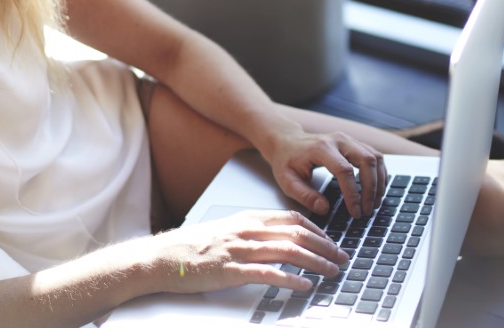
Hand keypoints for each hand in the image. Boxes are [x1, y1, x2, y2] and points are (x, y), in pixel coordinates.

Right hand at [146, 210, 347, 294]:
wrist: (162, 258)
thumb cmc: (192, 247)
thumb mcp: (226, 230)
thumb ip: (251, 232)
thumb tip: (277, 240)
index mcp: (246, 219)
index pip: (291, 218)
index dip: (317, 230)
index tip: (331, 242)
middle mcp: (246, 231)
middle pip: (296, 234)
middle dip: (324, 246)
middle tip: (341, 257)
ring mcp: (239, 250)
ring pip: (288, 251)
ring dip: (315, 262)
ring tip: (331, 271)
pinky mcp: (231, 271)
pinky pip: (268, 274)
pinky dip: (291, 279)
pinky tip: (304, 285)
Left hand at [261, 129, 385, 219]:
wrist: (287, 141)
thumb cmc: (287, 161)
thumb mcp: (287, 181)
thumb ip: (304, 196)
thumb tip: (325, 209)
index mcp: (321, 148)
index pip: (344, 170)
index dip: (353, 193)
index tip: (355, 212)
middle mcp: (339, 140)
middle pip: (367, 160)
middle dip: (372, 188)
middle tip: (368, 210)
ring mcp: (349, 140)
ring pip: (375, 157)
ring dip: (379, 182)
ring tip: (374, 203)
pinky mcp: (355, 144)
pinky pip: (375, 157)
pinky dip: (380, 174)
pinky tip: (376, 190)